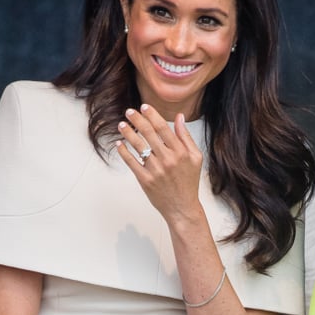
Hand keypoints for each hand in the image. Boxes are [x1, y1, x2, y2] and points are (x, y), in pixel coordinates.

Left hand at [116, 104, 203, 223]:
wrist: (182, 208)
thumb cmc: (189, 182)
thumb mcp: (195, 158)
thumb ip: (186, 137)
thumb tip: (179, 117)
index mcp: (180, 152)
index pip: (163, 128)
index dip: (152, 115)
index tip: (144, 107)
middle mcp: (168, 160)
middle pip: (149, 134)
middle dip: (137, 120)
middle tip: (129, 111)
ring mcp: (155, 170)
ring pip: (138, 146)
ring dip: (128, 133)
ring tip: (121, 125)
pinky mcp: (145, 180)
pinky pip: (131, 162)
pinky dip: (124, 152)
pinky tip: (119, 144)